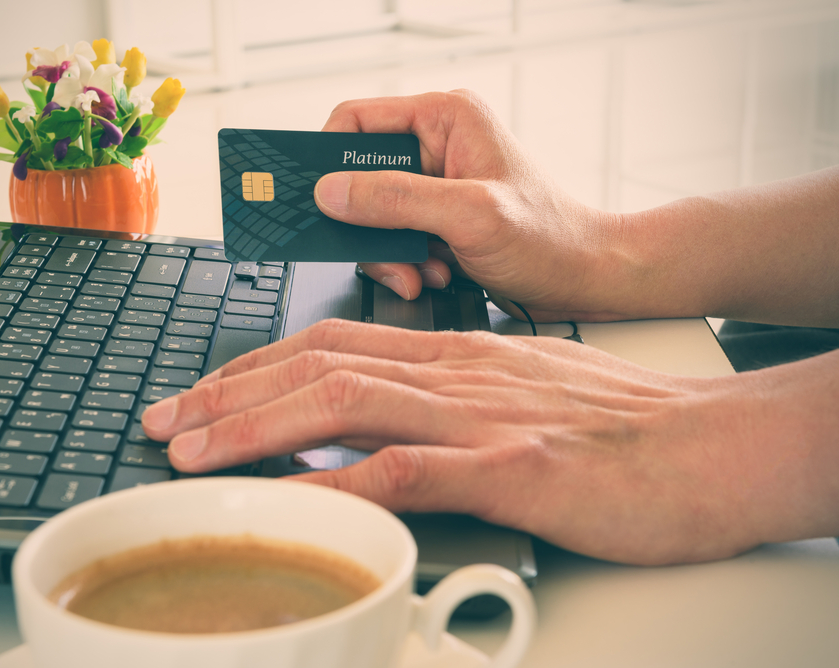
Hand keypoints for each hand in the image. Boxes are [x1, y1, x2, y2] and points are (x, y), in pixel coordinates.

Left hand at [142, 320, 838, 564]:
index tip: (201, 395)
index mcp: (453, 355)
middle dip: (228, 393)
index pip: (330, 344)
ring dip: (259, 428)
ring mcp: (480, 418)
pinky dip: (344, 485)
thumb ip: (447, 403)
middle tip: (166, 422)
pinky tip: (296, 503)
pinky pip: (410, 471)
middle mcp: (454, 374)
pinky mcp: (514, 470)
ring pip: (345, 403)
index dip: (254, 367)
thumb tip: (385, 430)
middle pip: (317, 365)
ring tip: (195, 454)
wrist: (712, 443)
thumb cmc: (619, 429)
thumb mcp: (517, 394)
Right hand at [314, 90, 629, 321]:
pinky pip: (391, 242)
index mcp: (443, 120)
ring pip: (370, 217)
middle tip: (383, 254)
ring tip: (422, 272)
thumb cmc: (551, 237)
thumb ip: (397, 200)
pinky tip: (435, 275)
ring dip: (388, 254)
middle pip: (357, 178)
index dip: (327, 159)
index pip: (355, 122)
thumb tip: (332, 193)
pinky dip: (405, 267)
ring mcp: (433, 187)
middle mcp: (434, 147)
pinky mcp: (435, 221)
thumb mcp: (469, 216)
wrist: (585, 280)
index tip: (316, 199)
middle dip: (367, 226)